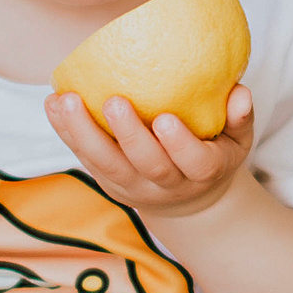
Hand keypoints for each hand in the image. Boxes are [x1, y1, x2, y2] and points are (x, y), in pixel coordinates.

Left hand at [46, 84, 256, 220]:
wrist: (187, 199)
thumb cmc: (213, 153)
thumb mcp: (236, 140)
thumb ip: (239, 117)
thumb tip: (240, 92)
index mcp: (202, 173)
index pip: (195, 163)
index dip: (180, 145)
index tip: (166, 119)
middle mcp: (166, 184)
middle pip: (146, 167)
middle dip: (128, 136)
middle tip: (113, 102)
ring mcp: (133, 186)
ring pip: (106, 166)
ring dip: (84, 134)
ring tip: (67, 101)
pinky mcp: (107, 181)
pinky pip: (85, 158)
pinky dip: (67, 132)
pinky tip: (52, 104)